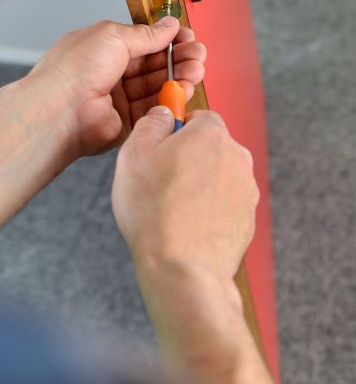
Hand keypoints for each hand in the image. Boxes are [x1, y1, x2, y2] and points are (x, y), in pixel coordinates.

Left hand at [27, 18, 205, 157]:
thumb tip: (168, 25)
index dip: (168, 40)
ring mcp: (119, 99)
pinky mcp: (126, 123)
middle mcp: (112, 73)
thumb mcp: (113, 36)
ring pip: (158, 87)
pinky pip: (155, 110)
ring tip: (195, 71)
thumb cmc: (73, 70)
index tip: (186, 37)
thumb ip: (145, 34)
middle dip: (179, 58)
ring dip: (180, 78)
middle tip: (197, 55)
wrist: (58, 110)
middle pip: (155, 65)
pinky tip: (184, 90)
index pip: (145, 43)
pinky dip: (172, 100)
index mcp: (105, 48)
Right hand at [112, 107, 258, 282]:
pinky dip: (208, 209)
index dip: (175, 130)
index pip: (197, 115)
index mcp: (211, 134)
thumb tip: (163, 114)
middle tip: (159, 180)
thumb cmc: (155, 211)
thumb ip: (151, 123)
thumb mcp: (135, 154)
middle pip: (209, 146)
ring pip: (217, 175)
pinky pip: (224, 204)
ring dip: (198, 184)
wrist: (183, 269)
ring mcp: (246, 190)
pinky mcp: (248, 219)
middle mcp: (237, 157)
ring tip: (170, 208)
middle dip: (187, 158)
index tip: (160, 147)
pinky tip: (186, 225)